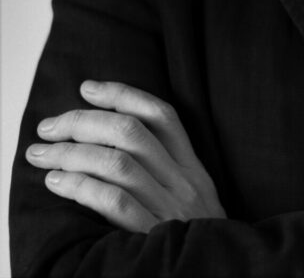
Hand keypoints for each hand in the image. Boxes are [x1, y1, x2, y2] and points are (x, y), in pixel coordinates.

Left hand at [26, 80, 225, 232]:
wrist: (218, 275)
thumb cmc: (194, 238)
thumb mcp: (194, 197)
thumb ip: (167, 169)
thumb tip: (114, 136)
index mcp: (193, 168)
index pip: (160, 115)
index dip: (122, 94)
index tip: (87, 88)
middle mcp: (183, 182)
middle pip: (131, 133)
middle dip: (83, 122)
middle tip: (49, 126)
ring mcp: (168, 209)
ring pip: (116, 163)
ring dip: (71, 153)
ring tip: (42, 154)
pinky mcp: (150, 236)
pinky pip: (112, 202)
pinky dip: (79, 186)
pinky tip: (56, 182)